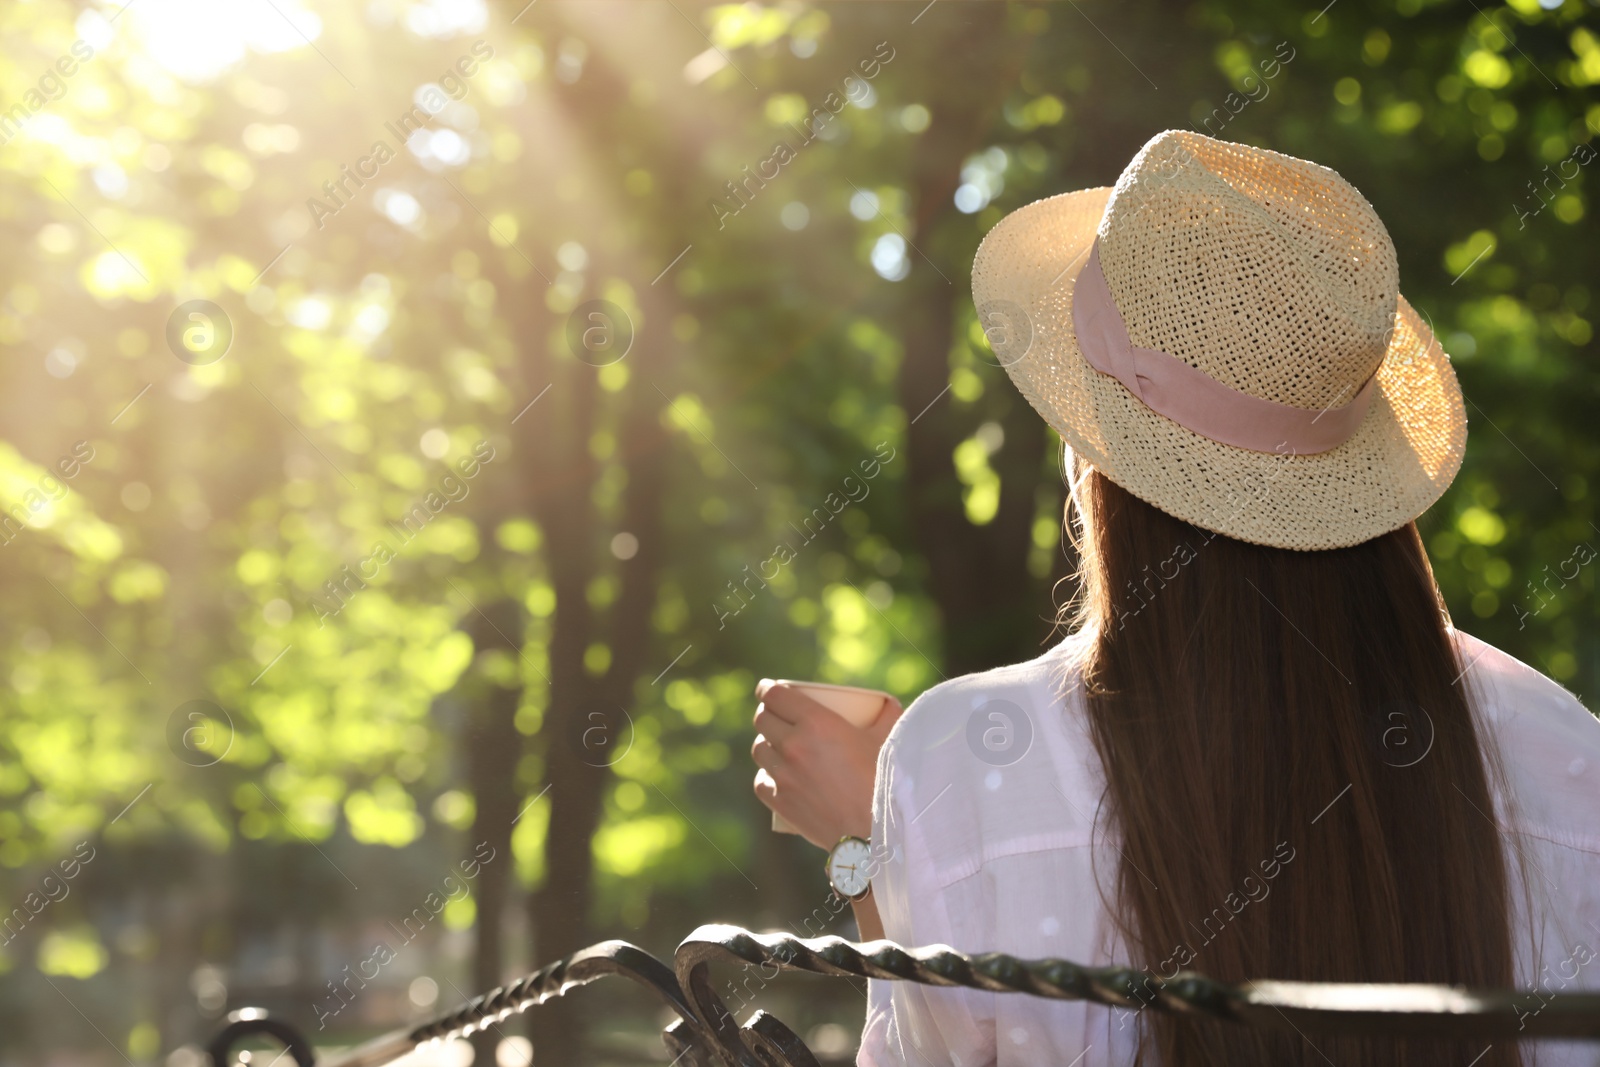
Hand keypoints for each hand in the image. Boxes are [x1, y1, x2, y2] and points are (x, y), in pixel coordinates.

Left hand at [750, 680, 902, 849]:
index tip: (768, 689)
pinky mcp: (781, 803)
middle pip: (762, 720)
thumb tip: (888, 704)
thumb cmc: (885, 782)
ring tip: (778, 746)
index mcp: (817, 722)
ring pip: (758, 750)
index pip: (775, 696)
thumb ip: (888, 716)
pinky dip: (767, 777)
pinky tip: (777, 776)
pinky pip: (761, 782)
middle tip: (778, 717)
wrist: (876, 832)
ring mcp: (784, 776)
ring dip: (766, 744)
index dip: (767, 689)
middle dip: (768, 714)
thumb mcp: (889, 740)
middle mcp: (794, 746)